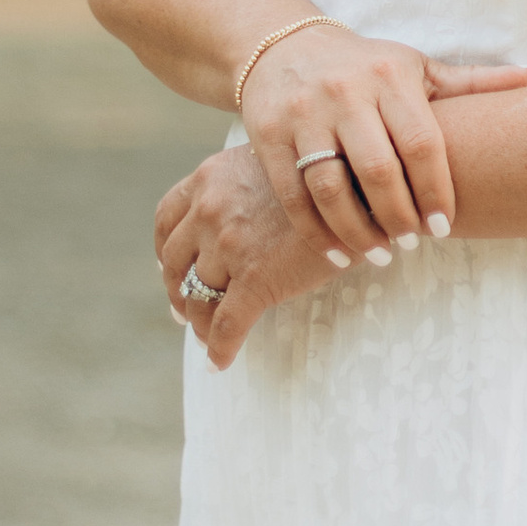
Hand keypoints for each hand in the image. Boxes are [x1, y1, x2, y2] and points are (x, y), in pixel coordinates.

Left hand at [156, 148, 343, 370]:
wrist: (360, 180)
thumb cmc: (327, 171)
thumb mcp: (271, 162)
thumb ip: (244, 183)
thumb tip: (242, 212)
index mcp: (210, 177)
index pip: (167, 219)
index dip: (166, 249)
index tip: (170, 266)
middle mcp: (210, 209)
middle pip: (174, 261)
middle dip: (177, 289)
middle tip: (183, 311)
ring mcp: (230, 246)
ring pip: (198, 296)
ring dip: (198, 321)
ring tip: (206, 336)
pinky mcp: (256, 279)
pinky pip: (226, 325)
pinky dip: (218, 349)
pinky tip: (217, 364)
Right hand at [238, 23, 526, 264]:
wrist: (282, 44)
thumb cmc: (365, 64)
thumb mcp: (416, 66)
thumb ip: (471, 82)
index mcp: (390, 75)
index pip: (421, 142)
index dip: (437, 190)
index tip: (446, 226)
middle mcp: (345, 92)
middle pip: (377, 170)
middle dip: (400, 217)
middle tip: (414, 244)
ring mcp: (303, 114)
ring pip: (331, 189)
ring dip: (359, 232)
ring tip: (381, 255)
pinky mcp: (266, 135)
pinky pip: (293, 196)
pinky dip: (317, 232)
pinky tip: (340, 253)